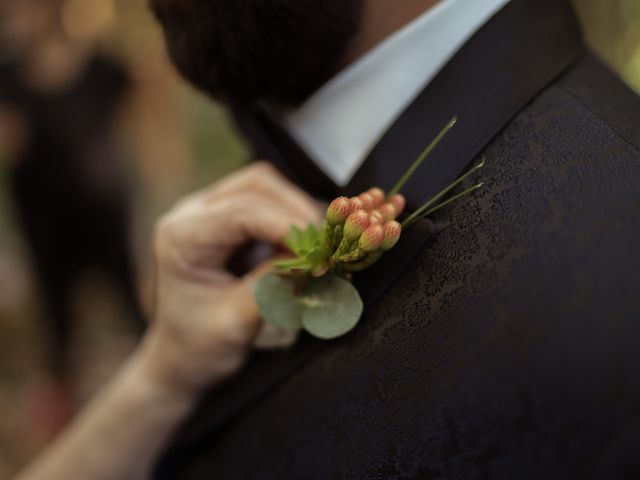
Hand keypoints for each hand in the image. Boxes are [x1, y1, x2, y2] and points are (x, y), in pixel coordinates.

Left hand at [139, 162, 321, 396]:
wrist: (181, 358)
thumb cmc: (200, 347)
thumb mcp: (236, 323)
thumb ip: (271, 286)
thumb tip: (311, 259)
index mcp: (181, 237)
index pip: (242, 212)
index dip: (287, 225)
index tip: (320, 252)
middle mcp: (191, 214)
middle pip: (256, 186)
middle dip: (296, 212)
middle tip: (324, 248)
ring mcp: (210, 212)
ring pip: (266, 188)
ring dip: (296, 214)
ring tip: (316, 250)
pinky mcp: (228, 219)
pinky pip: (268, 203)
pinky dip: (291, 221)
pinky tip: (305, 249)